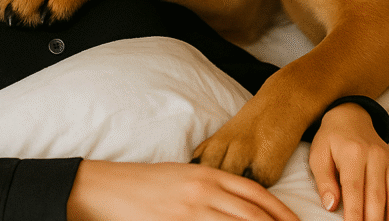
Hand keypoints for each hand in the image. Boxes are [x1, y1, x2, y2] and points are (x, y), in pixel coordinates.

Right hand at [67, 160, 299, 220]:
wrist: (109, 188)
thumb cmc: (146, 183)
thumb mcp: (184, 177)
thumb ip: (212, 187)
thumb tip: (239, 203)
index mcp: (208, 174)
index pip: (256, 192)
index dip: (280, 210)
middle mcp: (205, 191)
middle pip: (254, 214)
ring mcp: (192, 211)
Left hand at [308, 103, 388, 220]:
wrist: (350, 117)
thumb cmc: (331, 140)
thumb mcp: (318, 155)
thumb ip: (324, 180)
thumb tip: (331, 205)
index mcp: (353, 154)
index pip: (354, 190)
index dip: (354, 213)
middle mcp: (375, 156)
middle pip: (377, 195)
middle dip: (374, 220)